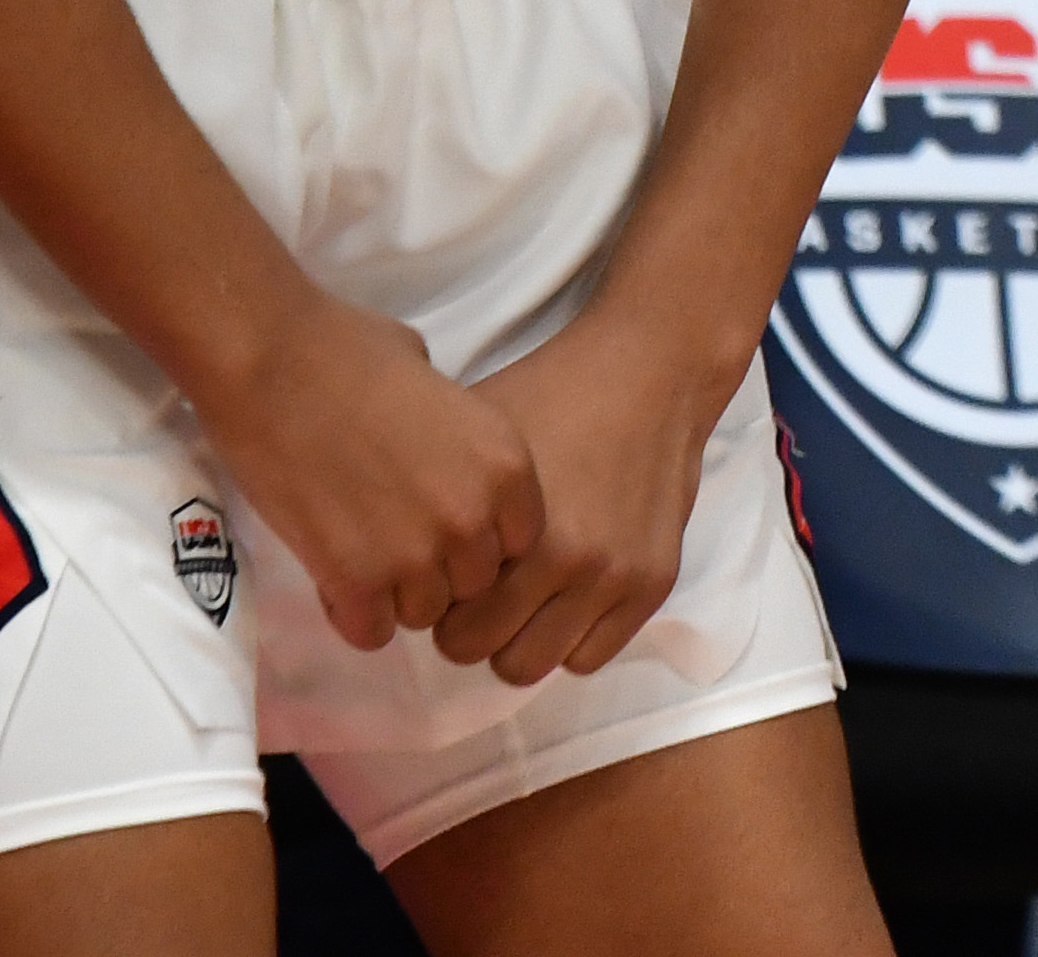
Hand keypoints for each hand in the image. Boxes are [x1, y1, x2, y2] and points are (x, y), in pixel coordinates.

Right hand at [190, 292, 540, 652]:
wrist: (274, 363)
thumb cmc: (354, 353)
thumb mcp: (443, 386)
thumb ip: (462, 441)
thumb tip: (454, 462)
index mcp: (507, 465)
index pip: (522, 542)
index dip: (483, 538)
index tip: (448, 525)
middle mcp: (473, 517)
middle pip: (475, 584)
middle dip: (441, 570)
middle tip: (397, 539)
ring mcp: (416, 554)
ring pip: (424, 613)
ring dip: (396, 594)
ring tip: (363, 554)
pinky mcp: (354, 580)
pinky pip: (371, 632)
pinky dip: (353, 613)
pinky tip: (336, 578)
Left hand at [429, 312, 723, 681]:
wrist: (650, 372)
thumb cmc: (548, 394)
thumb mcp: (473, 433)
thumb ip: (433, 499)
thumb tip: (385, 553)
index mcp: (514, 528)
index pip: (444, 622)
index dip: (438, 602)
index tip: (447, 578)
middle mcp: (567, 560)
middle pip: (481, 652)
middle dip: (470, 627)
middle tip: (479, 592)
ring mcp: (614, 576)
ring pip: (535, 665)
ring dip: (518, 639)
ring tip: (522, 600)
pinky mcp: (653, 584)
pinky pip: (591, 657)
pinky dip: (569, 637)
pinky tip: (565, 598)